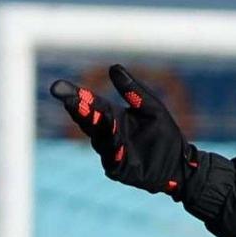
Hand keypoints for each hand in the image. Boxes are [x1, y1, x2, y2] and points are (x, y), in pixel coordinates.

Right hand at [49, 65, 197, 196]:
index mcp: (113, 116)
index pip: (90, 103)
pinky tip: (114, 141)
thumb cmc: (164, 134)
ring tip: (87, 108)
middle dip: (77, 108)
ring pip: (98, 138)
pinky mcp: (118, 169)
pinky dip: (112, 149)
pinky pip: (112, 158)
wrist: (178, 165)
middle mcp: (108, 134)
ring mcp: (111, 152)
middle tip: (67, 98)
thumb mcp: (151, 107)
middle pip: (88, 120)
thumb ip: (133, 91)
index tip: (57, 87)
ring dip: (95, 125)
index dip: (74, 95)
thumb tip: (112, 67)